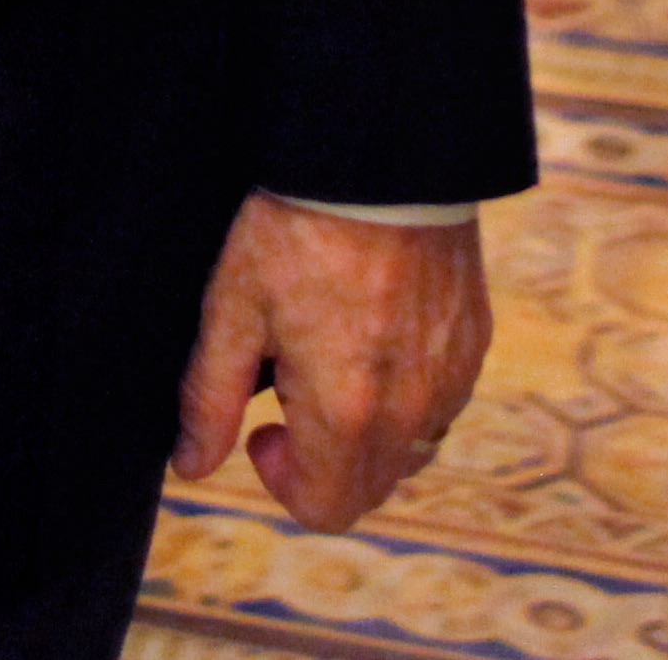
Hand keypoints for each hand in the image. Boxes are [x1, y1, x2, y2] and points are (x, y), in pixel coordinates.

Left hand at [168, 194, 492, 532]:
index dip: (282, 483)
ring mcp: (451, 379)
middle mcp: (410, 411)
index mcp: (346, 413)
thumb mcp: (233, 309)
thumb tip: (192, 465)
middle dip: (323, 463)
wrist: (380, 159)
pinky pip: (442, 405)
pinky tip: (376, 338)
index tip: (263, 427)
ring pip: (409, 451)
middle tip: (292, 390)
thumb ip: (209, 399)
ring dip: (369, 435)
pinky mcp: (474, 345)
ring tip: (337, 363)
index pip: (326, 509)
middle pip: (368, 489)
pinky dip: (408, 397)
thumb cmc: (298, 229)